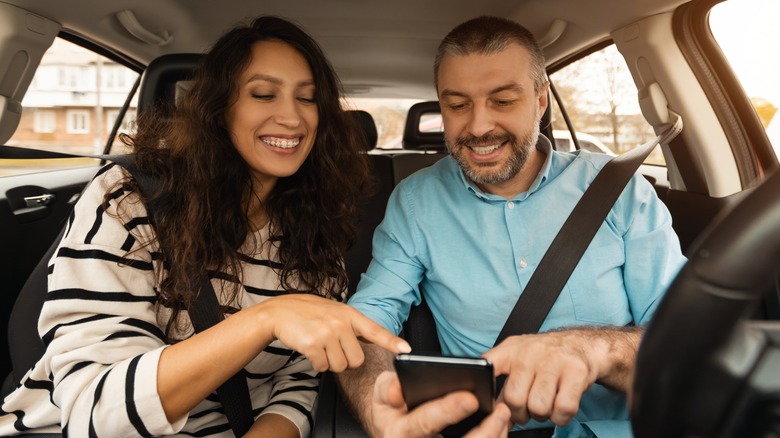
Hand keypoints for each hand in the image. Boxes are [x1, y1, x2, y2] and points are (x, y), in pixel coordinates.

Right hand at [259, 294, 409, 371]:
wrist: (279, 312)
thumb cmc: (308, 313)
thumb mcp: (335, 311)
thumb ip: (354, 326)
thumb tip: (375, 340)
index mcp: (349, 314)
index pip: (375, 330)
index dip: (391, 341)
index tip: (406, 349)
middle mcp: (341, 323)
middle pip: (356, 360)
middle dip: (345, 361)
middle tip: (332, 349)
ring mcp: (327, 333)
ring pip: (340, 366)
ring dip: (329, 363)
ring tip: (320, 347)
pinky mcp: (313, 344)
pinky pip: (323, 367)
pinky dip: (317, 364)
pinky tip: (310, 350)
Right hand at [370, 371, 510, 437]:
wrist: (394, 426)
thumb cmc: (392, 407)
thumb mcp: (382, 392)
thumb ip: (388, 387)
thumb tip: (397, 391)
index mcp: (398, 433)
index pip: (424, 423)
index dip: (447, 411)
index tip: (470, 398)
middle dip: (483, 431)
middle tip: (499, 410)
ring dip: (493, 436)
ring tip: (503, 414)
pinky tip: (500, 425)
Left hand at [483, 330, 603, 426]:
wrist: (581, 344)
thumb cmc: (545, 357)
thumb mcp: (518, 358)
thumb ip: (502, 381)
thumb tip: (491, 412)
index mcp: (511, 350)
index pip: (488, 364)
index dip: (483, 385)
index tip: (485, 401)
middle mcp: (530, 352)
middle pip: (514, 399)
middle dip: (520, 413)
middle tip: (528, 408)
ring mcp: (554, 361)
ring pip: (538, 407)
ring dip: (542, 415)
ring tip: (545, 404)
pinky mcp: (576, 372)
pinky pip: (563, 409)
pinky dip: (560, 417)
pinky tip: (560, 407)